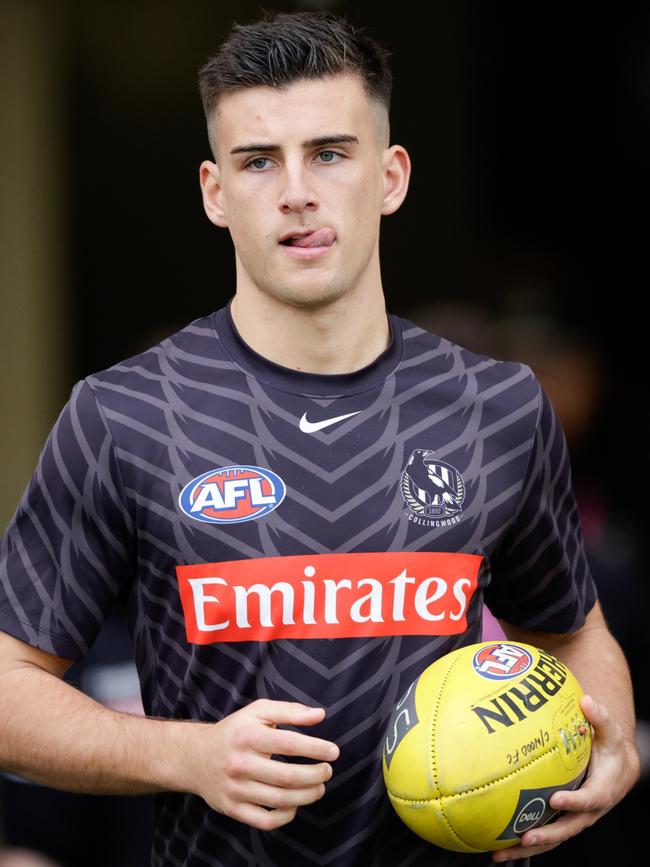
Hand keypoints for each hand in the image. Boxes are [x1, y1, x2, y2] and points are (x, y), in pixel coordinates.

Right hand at [187, 699, 338, 830]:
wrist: (196, 757)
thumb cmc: (235, 731)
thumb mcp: (258, 712)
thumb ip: (290, 710)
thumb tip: (320, 715)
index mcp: (247, 735)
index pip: (288, 743)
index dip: (315, 748)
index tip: (334, 751)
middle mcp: (239, 763)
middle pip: (286, 776)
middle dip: (315, 775)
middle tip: (327, 771)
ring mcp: (235, 789)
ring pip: (279, 800)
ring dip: (307, 795)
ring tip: (319, 787)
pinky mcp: (232, 808)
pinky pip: (265, 821)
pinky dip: (286, 816)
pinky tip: (296, 804)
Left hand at [492, 694, 640, 861]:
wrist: (618, 770)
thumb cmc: (611, 748)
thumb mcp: (610, 732)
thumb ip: (600, 717)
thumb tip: (586, 700)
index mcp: (601, 791)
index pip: (588, 800)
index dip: (573, 803)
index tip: (555, 800)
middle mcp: (586, 812)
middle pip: (566, 830)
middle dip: (546, 836)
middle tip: (524, 838)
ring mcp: (572, 819)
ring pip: (551, 840)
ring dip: (526, 850)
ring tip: (498, 855)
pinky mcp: (560, 821)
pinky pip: (542, 835)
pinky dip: (521, 844)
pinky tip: (495, 845)